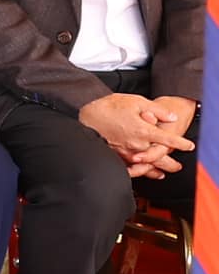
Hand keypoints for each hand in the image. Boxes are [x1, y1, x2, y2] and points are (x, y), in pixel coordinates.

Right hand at [80, 93, 194, 167]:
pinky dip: (138, 172)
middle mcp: (136, 144)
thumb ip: (157, 110)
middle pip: (159, 158)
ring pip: (146, 166)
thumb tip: (172, 117)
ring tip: (162, 173)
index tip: (188, 146)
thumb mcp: (136, 101)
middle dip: (171, 163)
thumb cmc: (108, 105)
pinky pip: (130, 167)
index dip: (181, 143)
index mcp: (143, 130)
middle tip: (177, 166)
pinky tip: (141, 172)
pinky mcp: (114, 154)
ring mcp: (125, 151)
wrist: (84, 112)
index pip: (168, 140)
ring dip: (156, 170)